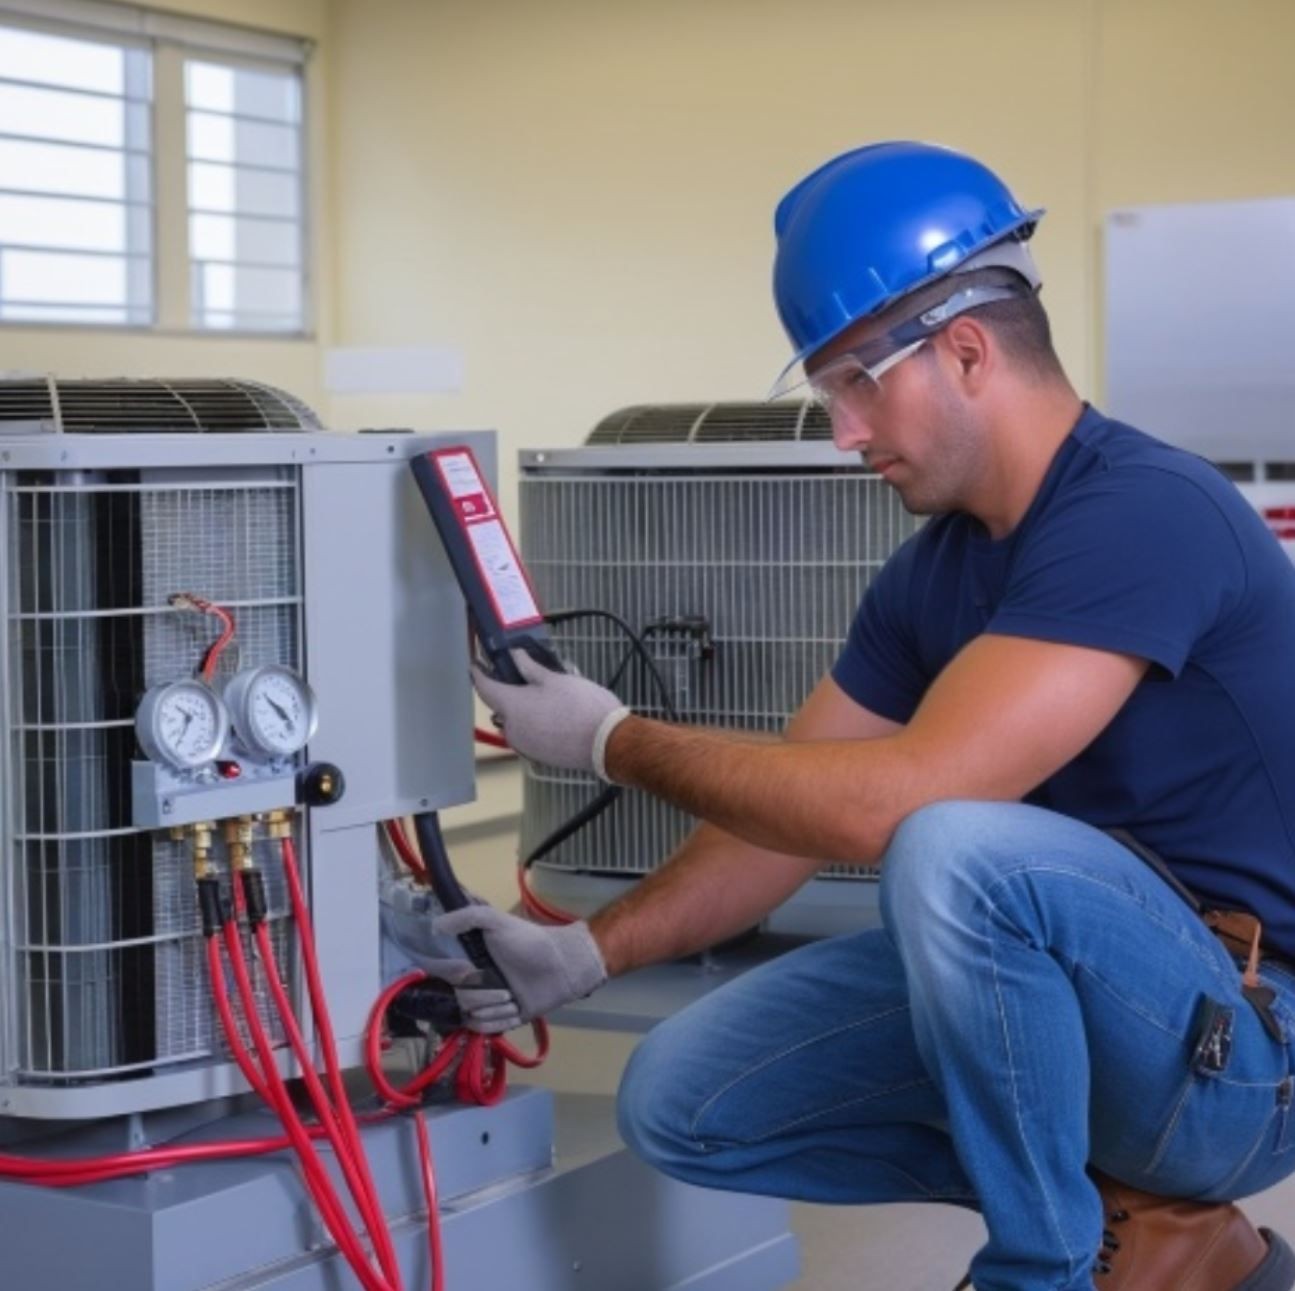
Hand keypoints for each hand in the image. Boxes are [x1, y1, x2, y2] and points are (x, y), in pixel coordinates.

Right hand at [380, 874, 523, 1031]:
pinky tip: (515, 1010)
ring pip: (470, 1015)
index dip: (446, 973)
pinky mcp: (499, 1019)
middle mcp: (473, 981)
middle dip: (482, 994)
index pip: (440, 971)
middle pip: (458, 998)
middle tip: (505, 987)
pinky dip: (499, 1021)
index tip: (465, 970)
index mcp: (468, 959)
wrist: (562, 966)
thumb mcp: (498, 921)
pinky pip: (483, 1029)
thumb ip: (467, 917)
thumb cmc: (528, 940)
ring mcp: (486, 1002)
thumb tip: (434, 926)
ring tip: (513, 997)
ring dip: (494, 1008)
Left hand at [472, 648, 629, 778]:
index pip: (484, 687)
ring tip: (551, 697)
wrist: (608, 743)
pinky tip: (558, 715)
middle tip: (529, 678)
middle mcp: (512, 729)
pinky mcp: (540, 756)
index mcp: (512, 706)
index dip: (479, 674)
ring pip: (518, 722)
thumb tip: (516, 656)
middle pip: (503, 706)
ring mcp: (525, 746)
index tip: (476, 666)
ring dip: (527, 709)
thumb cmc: (582, 707)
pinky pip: (531, 735)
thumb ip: (530, 668)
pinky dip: (537, 724)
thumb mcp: (556, 679)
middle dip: (512, 692)